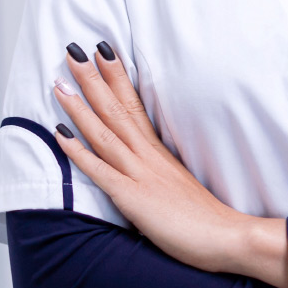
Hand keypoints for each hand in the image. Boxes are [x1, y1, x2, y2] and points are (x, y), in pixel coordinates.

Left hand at [53, 42, 253, 276]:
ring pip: (105, 131)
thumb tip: (146, 165)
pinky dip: (79, 151)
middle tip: (74, 50)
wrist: (227, 237)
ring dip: (80, 106)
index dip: (117, 77)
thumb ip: (160, 171)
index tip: (103, 52)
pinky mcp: (133, 197)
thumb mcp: (179, 184)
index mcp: (158, 151)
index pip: (134, 105)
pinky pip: (100, 170)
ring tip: (60, 81)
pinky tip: (60, 135)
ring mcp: (140, 174)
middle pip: (117, 109)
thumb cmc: (204, 218)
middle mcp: (148, 156)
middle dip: (94, 78)